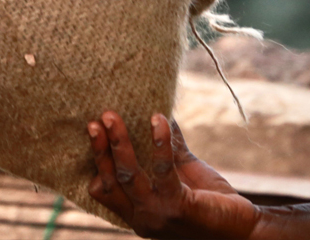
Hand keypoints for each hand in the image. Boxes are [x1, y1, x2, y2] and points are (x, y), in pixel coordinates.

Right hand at [88, 111, 260, 238]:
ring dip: (119, 143)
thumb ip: (164, 149)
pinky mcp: (180, 208)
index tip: (92, 131)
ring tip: (111, 115)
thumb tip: (155, 110)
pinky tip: (159, 120)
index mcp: (136, 212)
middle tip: (95, 120)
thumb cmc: (209, 203)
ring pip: (129, 175)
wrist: (246, 230)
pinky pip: (162, 169)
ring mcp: (159, 215)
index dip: (93, 162)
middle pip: (110, 180)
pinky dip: (159, 142)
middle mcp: (142, 218)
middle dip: (100, 149)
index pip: (101, 189)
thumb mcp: (179, 174)